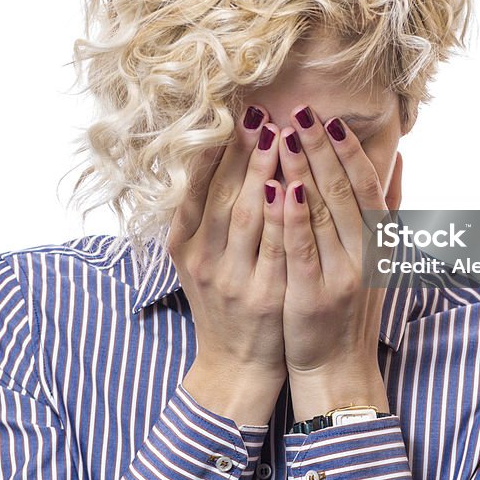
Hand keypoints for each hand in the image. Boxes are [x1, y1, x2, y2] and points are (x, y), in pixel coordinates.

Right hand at [169, 104, 287, 427]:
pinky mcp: (264, 297)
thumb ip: (202, 214)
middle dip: (242, 152)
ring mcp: (234, 280)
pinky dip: (286, 216)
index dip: (213, 153)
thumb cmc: (222, 303)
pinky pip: (278, 248)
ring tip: (280, 135)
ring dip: (264, 173)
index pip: (197, 189)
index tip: (227, 118)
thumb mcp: (197, 260)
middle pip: (223, 196)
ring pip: (248, 216)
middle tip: (259, 114)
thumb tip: (215, 157)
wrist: (234, 365)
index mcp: (184, 247)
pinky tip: (295, 187)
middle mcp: (204, 261)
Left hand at [274, 105, 403, 420]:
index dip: (349, 150)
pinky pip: (302, 248)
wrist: (339, 371)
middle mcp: (365, 254)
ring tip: (283, 135)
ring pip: (321, 212)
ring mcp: (341, 275)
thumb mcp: (379, 258)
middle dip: (321, 147)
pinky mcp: (312, 295)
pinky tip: (278, 189)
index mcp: (379, 242)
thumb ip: (388, 210)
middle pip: (343, 190)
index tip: (330, 117)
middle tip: (301, 110)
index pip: (367, 185)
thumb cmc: (352, 308)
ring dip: (302, 170)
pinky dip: (292, 217)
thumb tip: (400, 157)